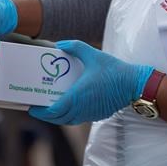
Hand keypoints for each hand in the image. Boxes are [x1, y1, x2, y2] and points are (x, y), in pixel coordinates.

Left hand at [28, 40, 152, 124]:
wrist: (134, 84)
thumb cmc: (114, 70)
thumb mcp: (93, 54)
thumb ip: (75, 47)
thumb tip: (60, 44)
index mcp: (78, 96)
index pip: (54, 111)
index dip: (41, 112)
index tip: (32, 107)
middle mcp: (82, 108)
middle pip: (58, 118)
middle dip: (45, 115)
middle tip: (36, 107)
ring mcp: (90, 113)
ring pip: (68, 120)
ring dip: (57, 117)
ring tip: (48, 108)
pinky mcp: (97, 115)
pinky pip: (78, 119)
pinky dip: (68, 116)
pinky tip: (67, 107)